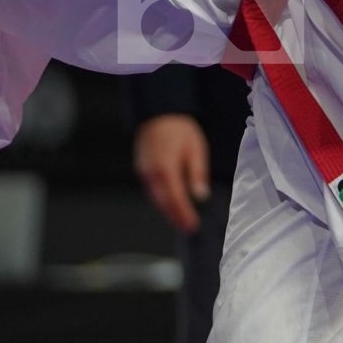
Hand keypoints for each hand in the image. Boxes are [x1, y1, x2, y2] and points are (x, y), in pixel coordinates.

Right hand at [134, 113, 210, 232]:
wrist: (158, 113)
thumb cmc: (180, 129)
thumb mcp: (196, 149)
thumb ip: (197, 173)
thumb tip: (201, 196)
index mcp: (166, 169)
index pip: (175, 199)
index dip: (184, 214)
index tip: (192, 226)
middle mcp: (151, 174)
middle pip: (163, 203)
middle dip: (175, 217)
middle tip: (188, 229)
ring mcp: (144, 172)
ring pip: (155, 198)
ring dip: (167, 211)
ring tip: (181, 222)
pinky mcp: (141, 169)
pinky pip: (151, 191)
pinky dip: (160, 201)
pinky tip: (170, 205)